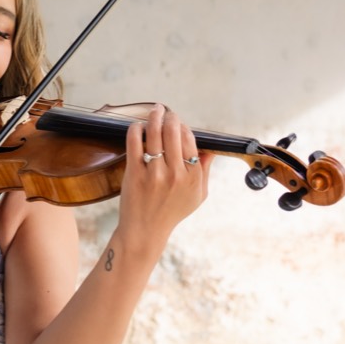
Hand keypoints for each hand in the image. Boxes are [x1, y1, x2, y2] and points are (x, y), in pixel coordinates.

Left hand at [117, 103, 211, 249]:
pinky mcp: (135, 174)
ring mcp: (154, 174)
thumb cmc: (172, 212)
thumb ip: (205, 171)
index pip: (190, 139)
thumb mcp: (198, 195)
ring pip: (154, 133)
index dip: (183, 126)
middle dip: (169, 116)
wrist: (145, 231)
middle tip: (164, 111)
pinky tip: (137, 126)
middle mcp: (176, 174)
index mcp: (193, 177)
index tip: (177, 123)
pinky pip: (135, 142)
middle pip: (173, 131)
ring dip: (153, 116)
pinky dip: (135, 129)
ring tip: (153, 111)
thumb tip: (209, 149)